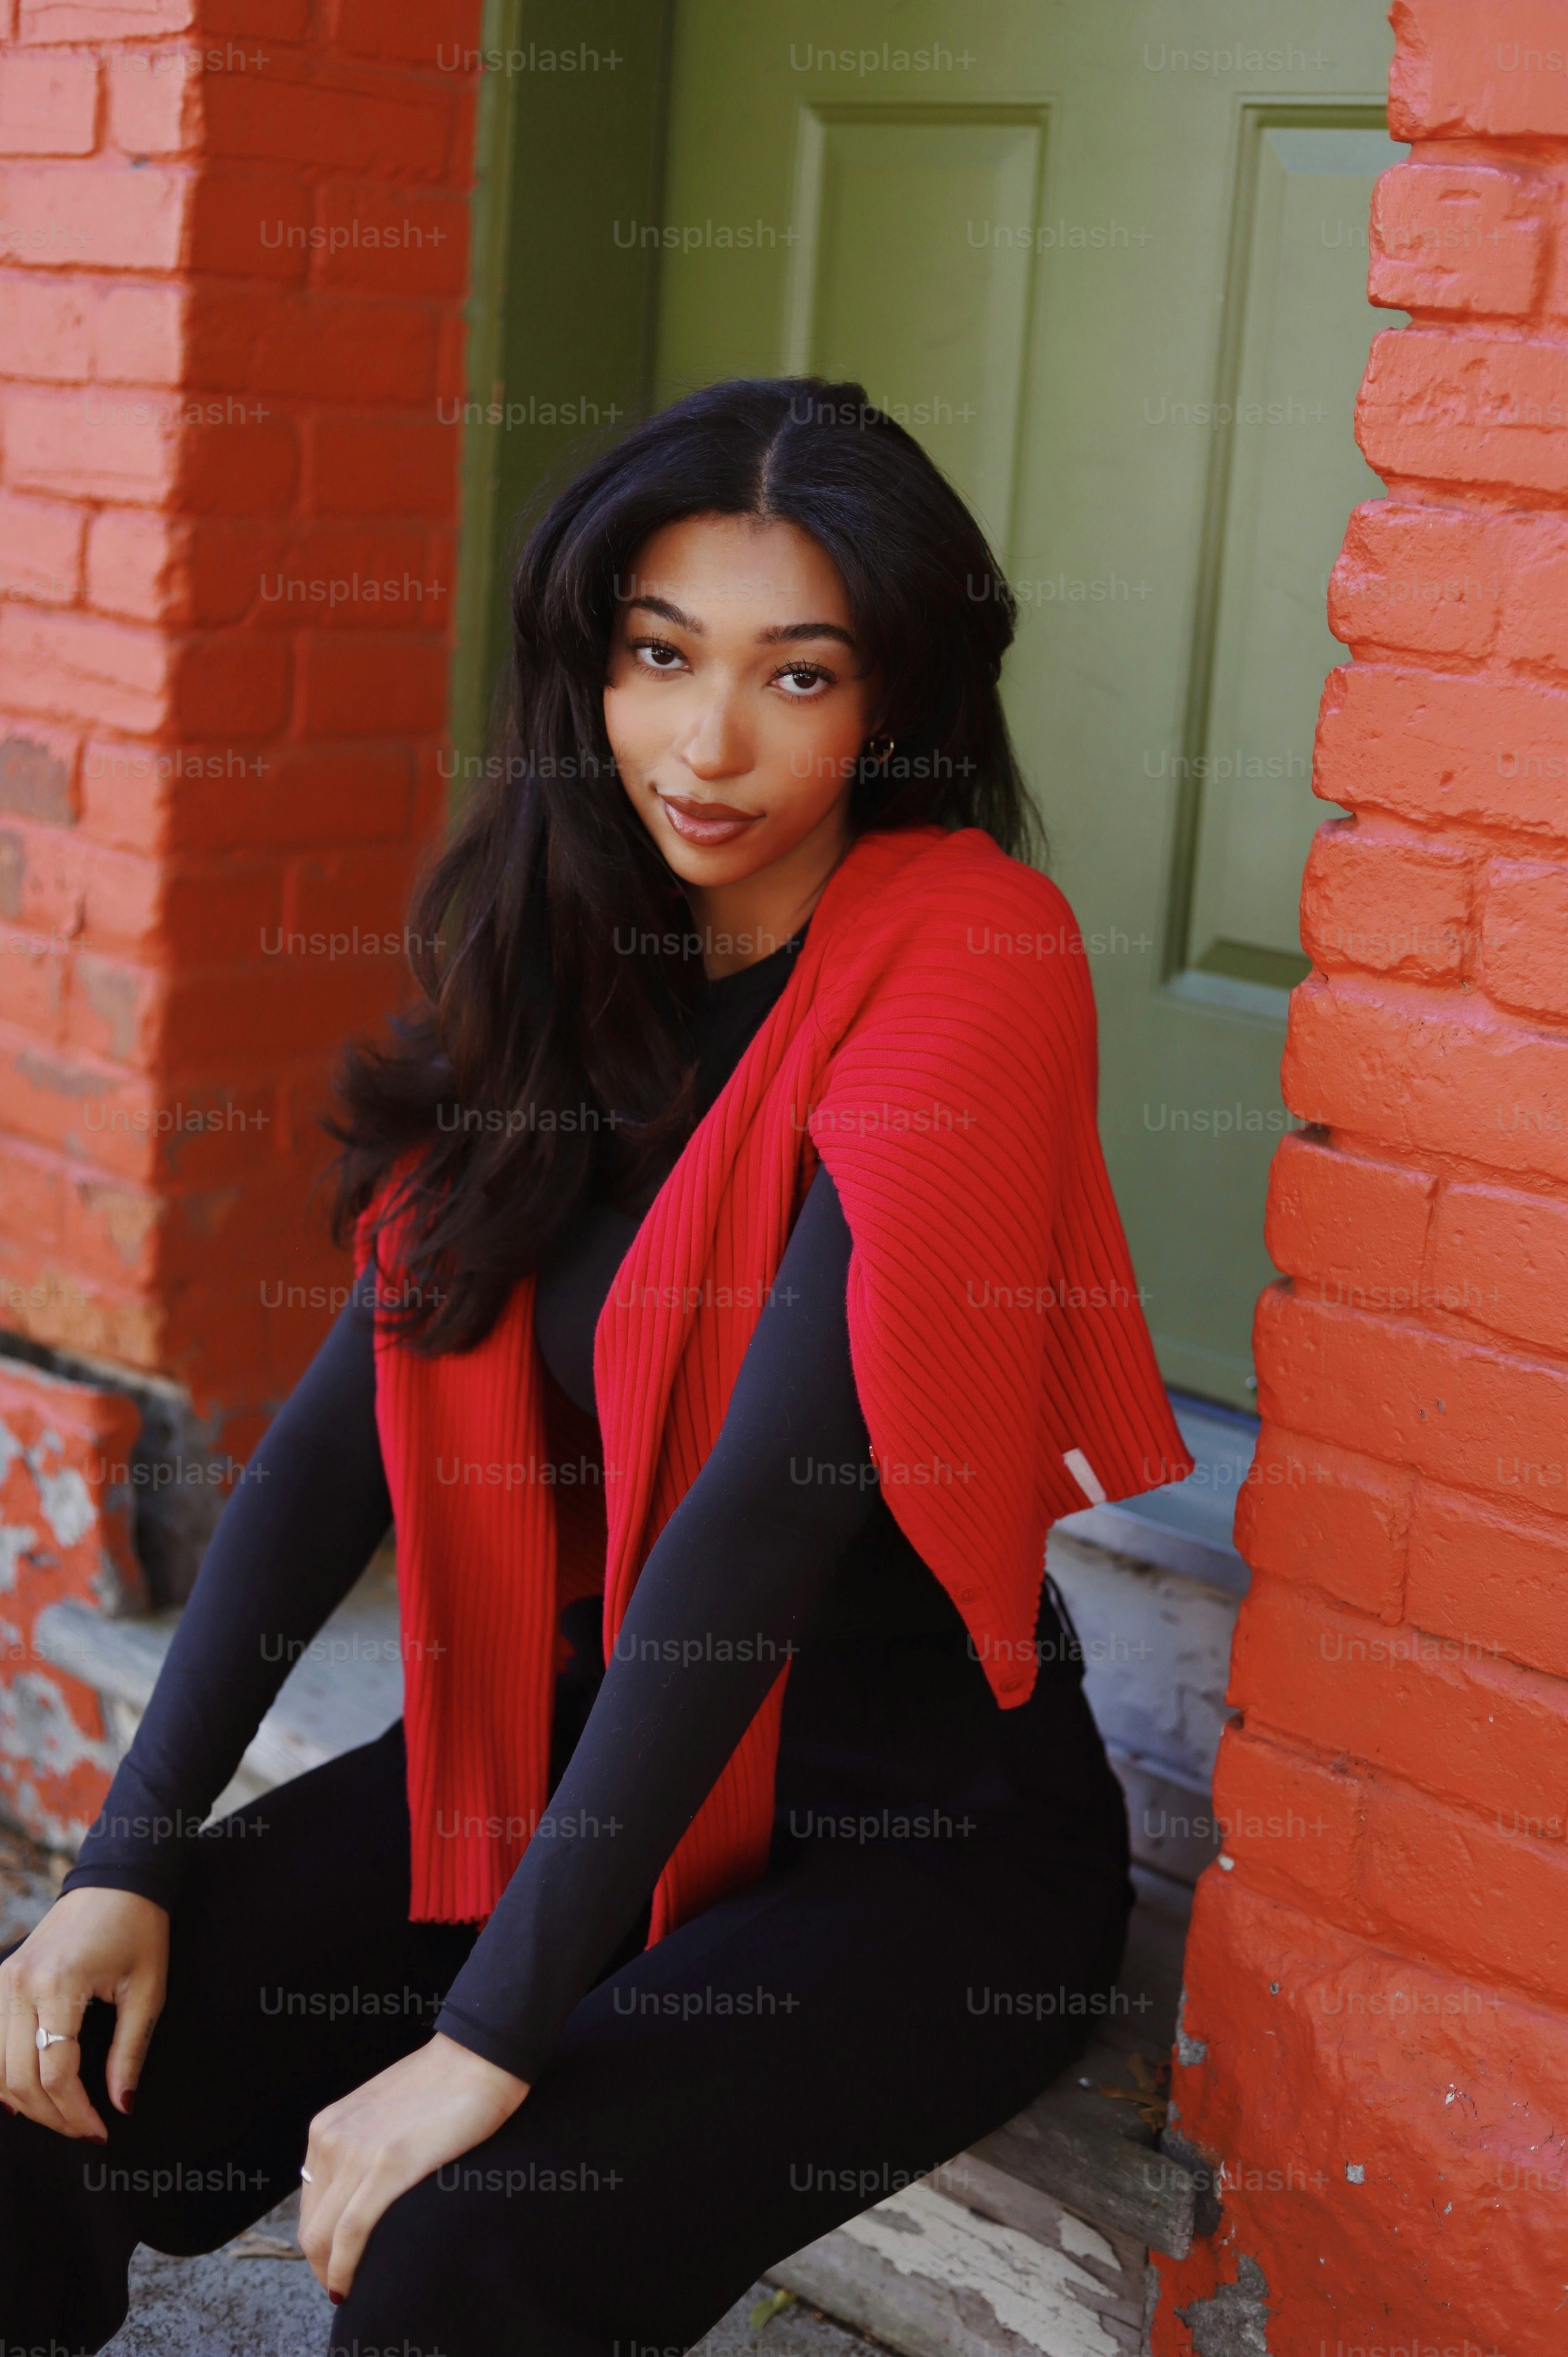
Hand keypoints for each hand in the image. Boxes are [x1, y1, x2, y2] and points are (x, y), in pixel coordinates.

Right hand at [1, 1886, 168, 2138]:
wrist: (116, 1881)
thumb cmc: (139, 1928)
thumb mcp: (148, 1989)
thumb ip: (129, 2050)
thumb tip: (121, 2104)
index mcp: (59, 1984)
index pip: (55, 2073)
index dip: (75, 2113)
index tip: (99, 2131)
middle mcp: (20, 1983)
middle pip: (19, 2077)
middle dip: (51, 2115)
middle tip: (82, 2130)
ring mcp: (3, 1980)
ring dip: (24, 2101)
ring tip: (60, 2116)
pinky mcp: (1, 1978)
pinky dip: (3, 2074)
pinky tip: (26, 2093)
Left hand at [299, 2033, 528, 2301]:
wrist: (479, 2057)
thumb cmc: (443, 2085)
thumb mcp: (382, 2114)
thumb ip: (363, 2146)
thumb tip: (361, 2191)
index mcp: (328, 2127)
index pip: (309, 2203)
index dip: (319, 2243)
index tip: (338, 2262)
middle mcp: (331, 2138)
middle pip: (310, 2225)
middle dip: (321, 2265)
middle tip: (346, 2286)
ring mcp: (356, 2152)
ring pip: (322, 2236)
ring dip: (331, 2274)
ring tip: (351, 2290)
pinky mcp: (387, 2166)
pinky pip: (350, 2233)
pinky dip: (344, 2268)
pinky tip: (349, 2286)